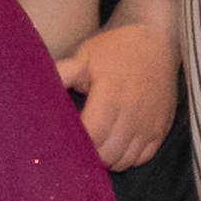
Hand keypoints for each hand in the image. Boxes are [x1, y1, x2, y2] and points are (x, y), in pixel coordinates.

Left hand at [59, 13, 180, 169]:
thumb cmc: (114, 48)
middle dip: (89, 154)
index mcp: (111, 94)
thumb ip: (63, 74)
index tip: (64, 136)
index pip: (91, 135)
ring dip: (108, 158)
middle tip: (77, 145)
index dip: (76, 141)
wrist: (155, 39)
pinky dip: (128, 157)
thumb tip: (38, 86)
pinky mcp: (162, 127)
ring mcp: (150, 122)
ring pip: (124, 160)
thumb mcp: (85, 55)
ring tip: (96, 145)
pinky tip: (117, 144)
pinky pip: (143, 157)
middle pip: (106, 154)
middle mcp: (133, 112)